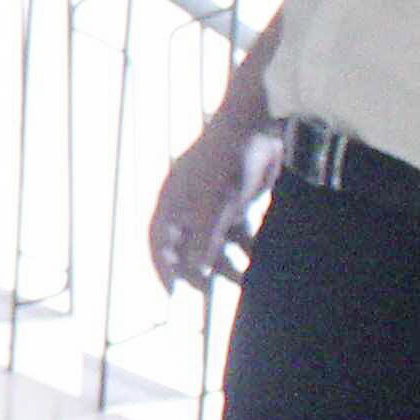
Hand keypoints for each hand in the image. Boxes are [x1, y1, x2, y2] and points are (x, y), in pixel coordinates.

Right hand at [148, 116, 281, 293]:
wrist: (257, 125)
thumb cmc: (228, 161)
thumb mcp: (215, 204)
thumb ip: (205, 239)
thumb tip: (196, 271)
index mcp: (172, 202)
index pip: (158, 241)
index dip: (163, 268)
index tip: (173, 294)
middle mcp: (188, 204)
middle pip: (188, 245)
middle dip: (200, 269)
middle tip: (214, 291)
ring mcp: (212, 202)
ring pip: (215, 241)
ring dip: (228, 260)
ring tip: (245, 279)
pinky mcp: (236, 199)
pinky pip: (237, 231)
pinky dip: (246, 246)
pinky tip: (260, 259)